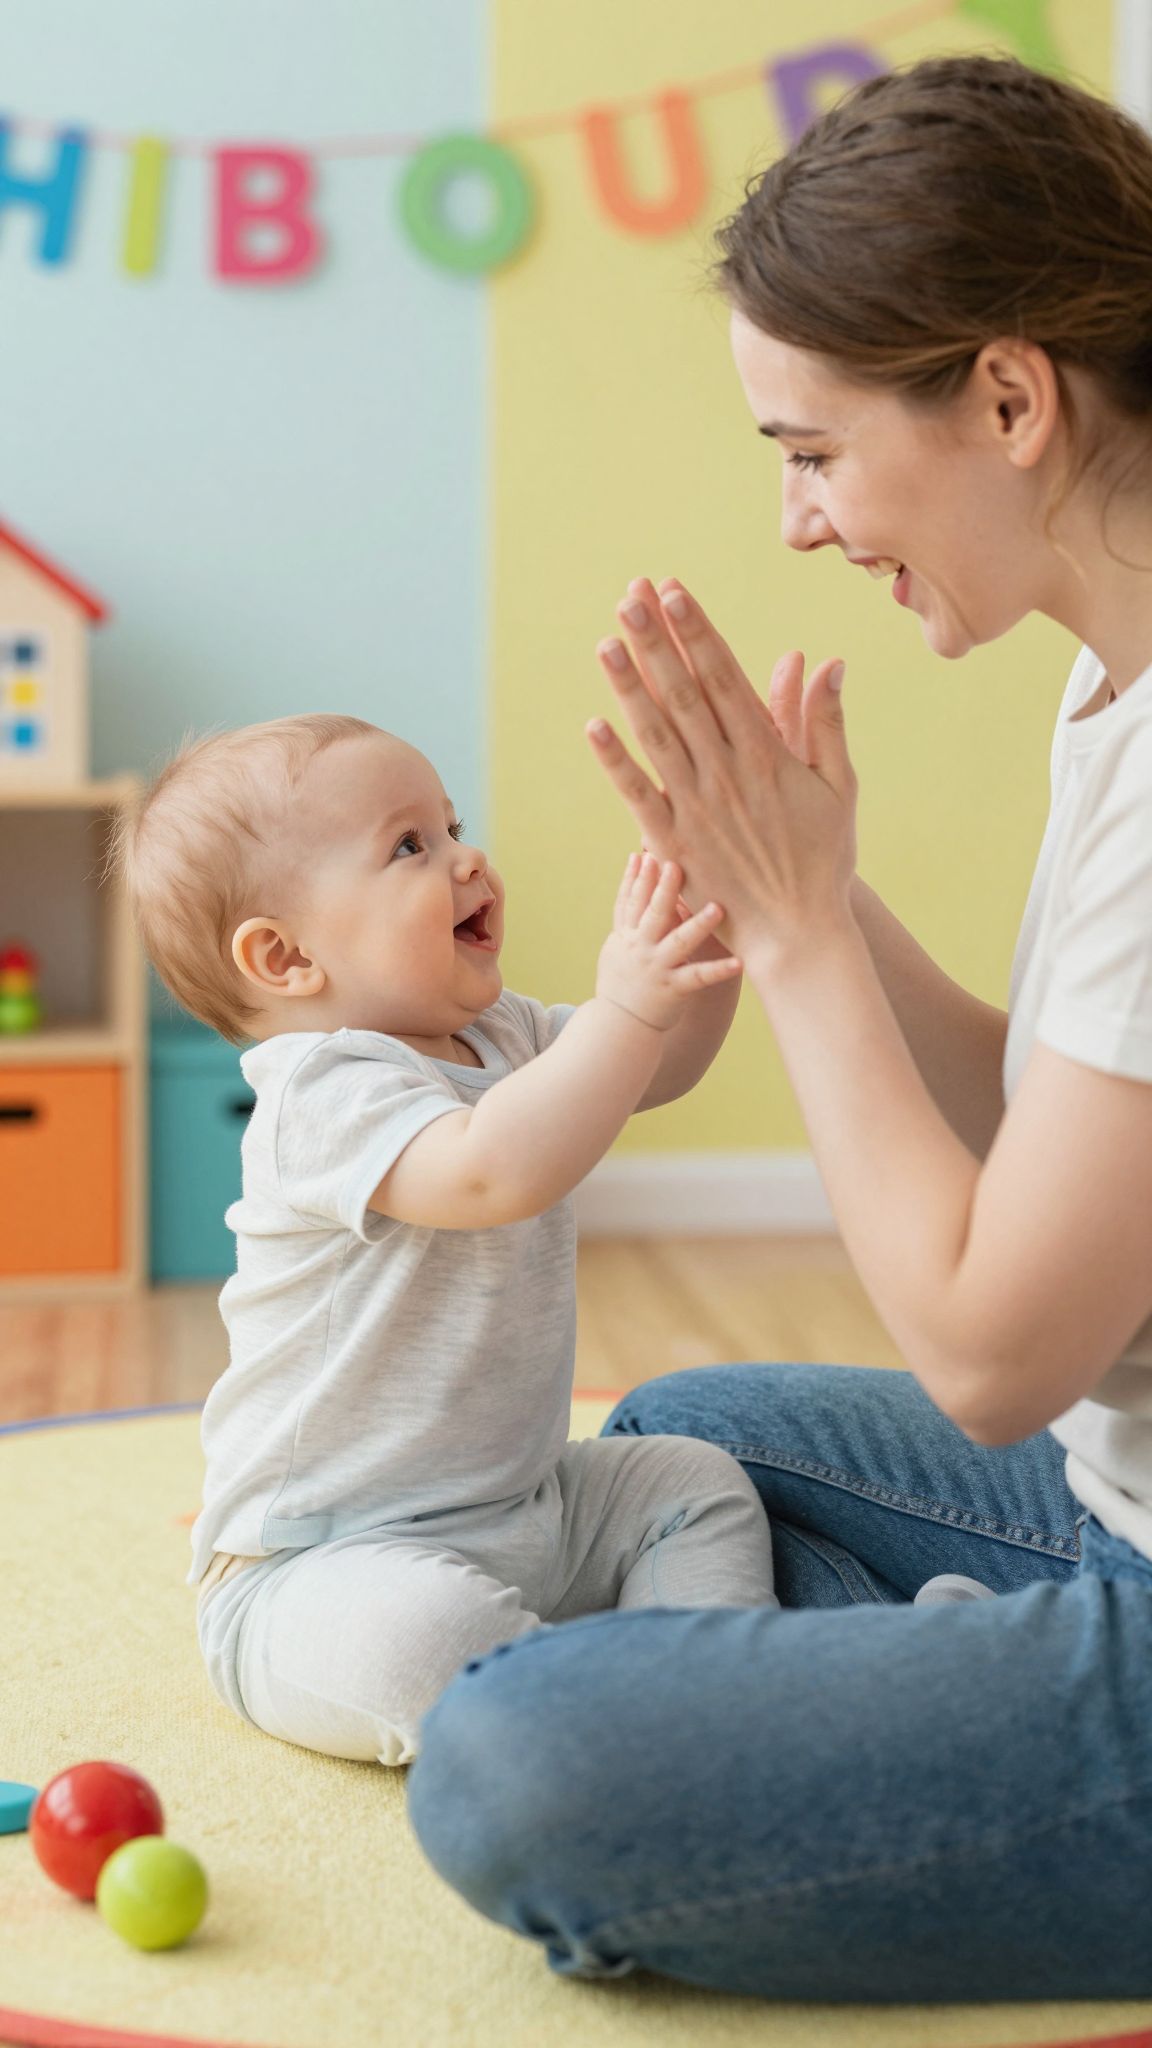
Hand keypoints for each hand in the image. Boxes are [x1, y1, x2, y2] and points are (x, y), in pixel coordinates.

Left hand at [588, 577, 857, 973]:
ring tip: (606, 642)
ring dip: (629, 686)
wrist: (798, 933)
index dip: (696, 632)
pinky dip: (616, 761)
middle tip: (629, 595)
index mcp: (766, 754)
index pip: (724, 677)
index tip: (674, 592)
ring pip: (656, 734)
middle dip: (656, 641)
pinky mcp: (673, 842)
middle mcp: (726, 772)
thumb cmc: (823, 860)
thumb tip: (829, 663)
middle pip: (684, 693)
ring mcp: (696, 806)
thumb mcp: (838, 787)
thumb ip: (825, 723)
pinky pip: (639, 795)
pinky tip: (593, 726)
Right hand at [596, 851, 741, 1031]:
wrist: (619, 1024)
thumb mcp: (617, 945)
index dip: (638, 878)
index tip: (646, 854)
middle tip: (676, 865)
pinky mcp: (673, 990)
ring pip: (679, 943)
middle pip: (653, 915)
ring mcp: (657, 968)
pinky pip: (699, 977)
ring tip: (718, 908)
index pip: (631, 902)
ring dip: (698, 925)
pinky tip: (739, 963)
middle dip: (664, 890)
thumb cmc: (623, 980)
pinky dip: (719, 970)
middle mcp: (640, 949)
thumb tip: (633, 871)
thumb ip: (627, 913)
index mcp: (627, 936)